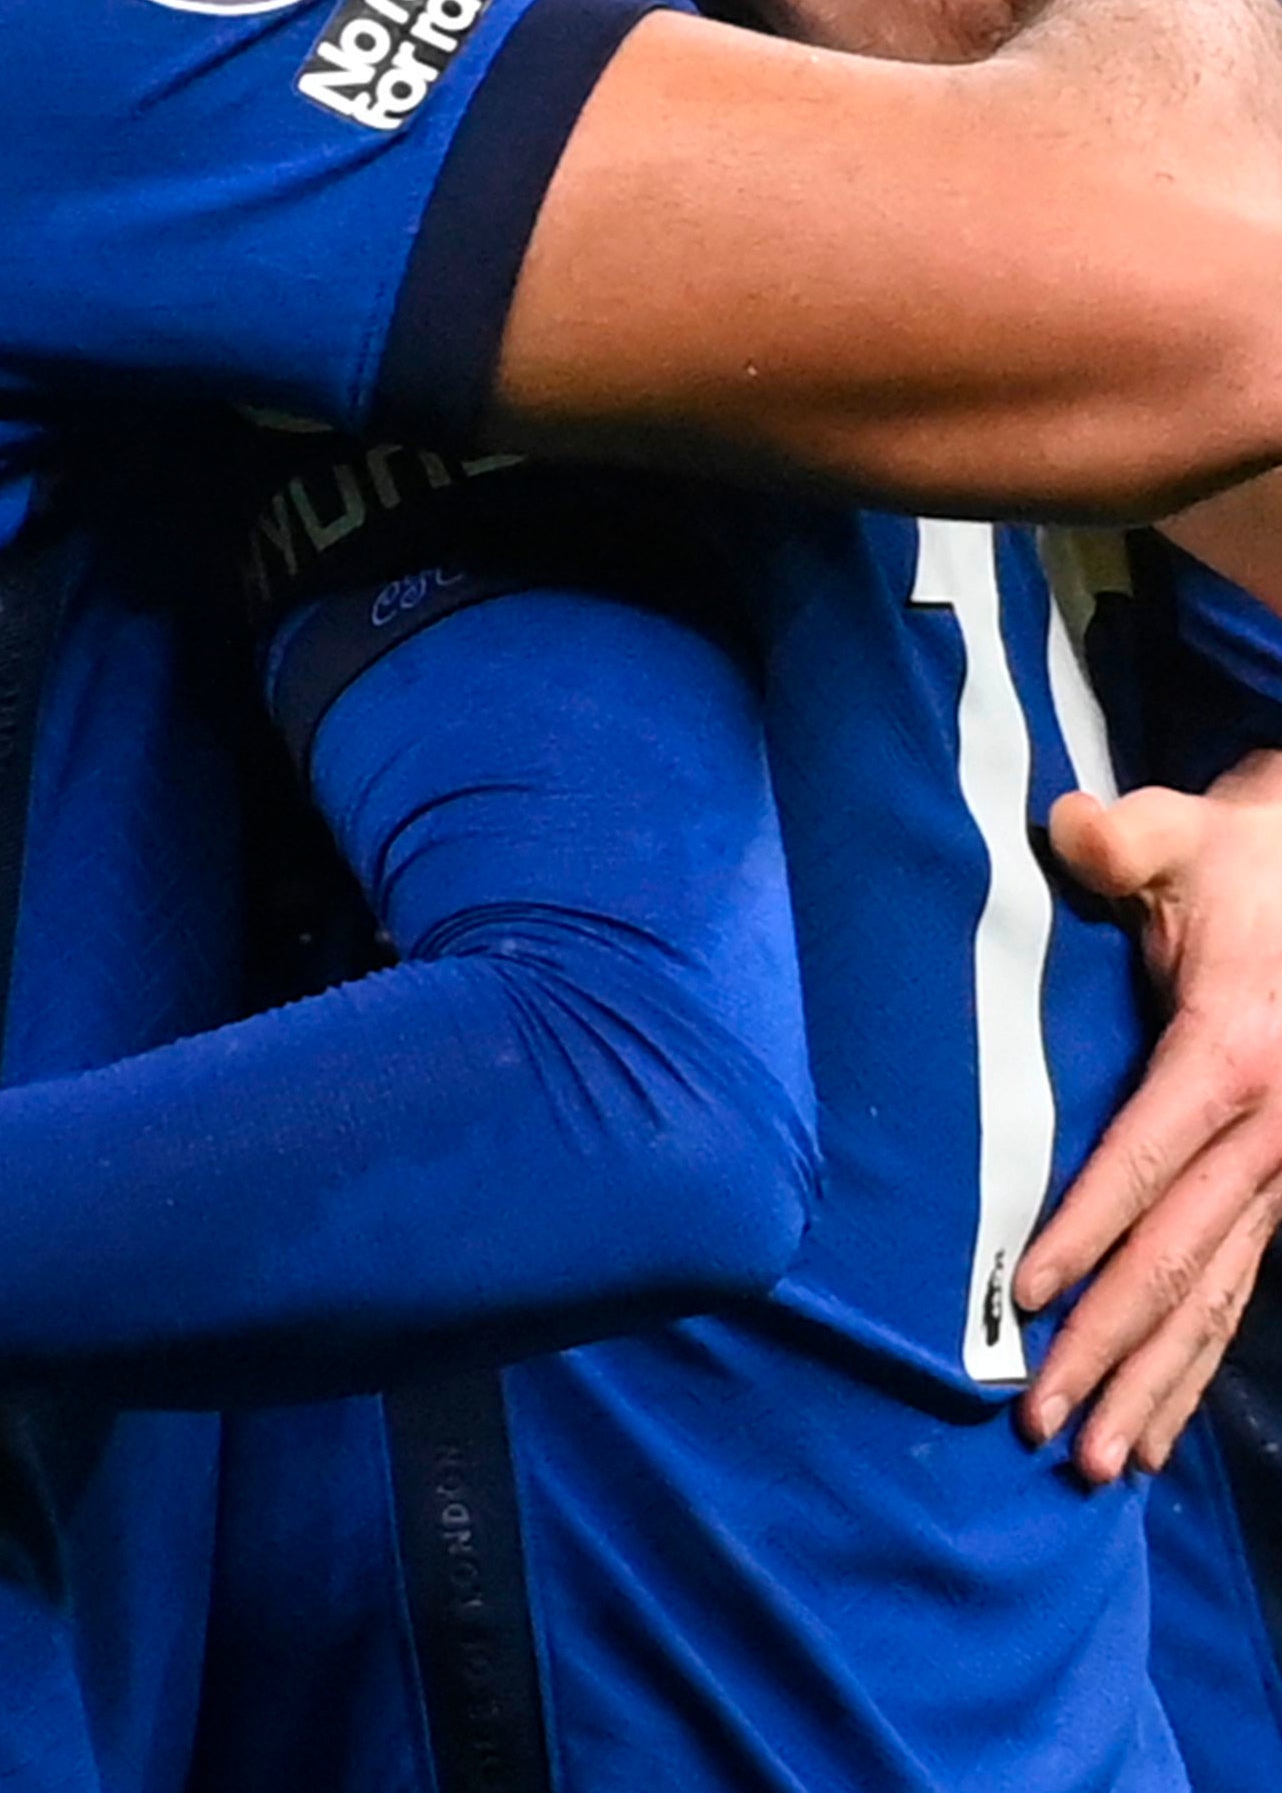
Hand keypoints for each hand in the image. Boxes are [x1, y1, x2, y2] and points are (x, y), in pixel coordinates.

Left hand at [1020, 761, 1281, 1476]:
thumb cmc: (1237, 865)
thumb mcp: (1182, 833)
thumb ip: (1124, 836)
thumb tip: (1066, 823)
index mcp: (1236, 1055)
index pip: (1148, 1159)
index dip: (1088, 1230)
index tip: (1027, 1298)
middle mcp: (1275, 1133)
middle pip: (1181, 1256)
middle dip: (1114, 1344)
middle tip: (1045, 1422)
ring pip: (1216, 1299)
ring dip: (1155, 1383)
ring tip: (1095, 1461)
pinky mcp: (1278, 1197)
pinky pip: (1235, 1295)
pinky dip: (1194, 1366)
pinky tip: (1155, 1432)